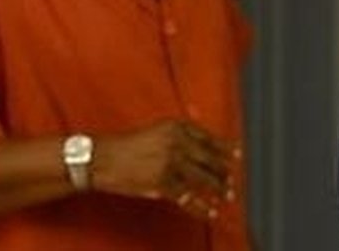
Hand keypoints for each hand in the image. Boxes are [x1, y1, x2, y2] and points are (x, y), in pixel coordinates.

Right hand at [89, 120, 240, 219]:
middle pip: (210, 159)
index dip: (225, 148)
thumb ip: (179, 136)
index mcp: (177, 127)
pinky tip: (210, 212)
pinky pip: (188, 198)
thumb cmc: (127, 145)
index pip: (209, 138)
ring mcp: (171, 163)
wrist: (101, 158)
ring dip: (218, 189)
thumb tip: (201, 149)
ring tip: (227, 195)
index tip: (237, 154)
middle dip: (223, 171)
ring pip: (203, 179)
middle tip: (232, 180)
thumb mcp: (156, 131)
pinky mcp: (163, 183)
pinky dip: (201, 207)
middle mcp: (177, 142)